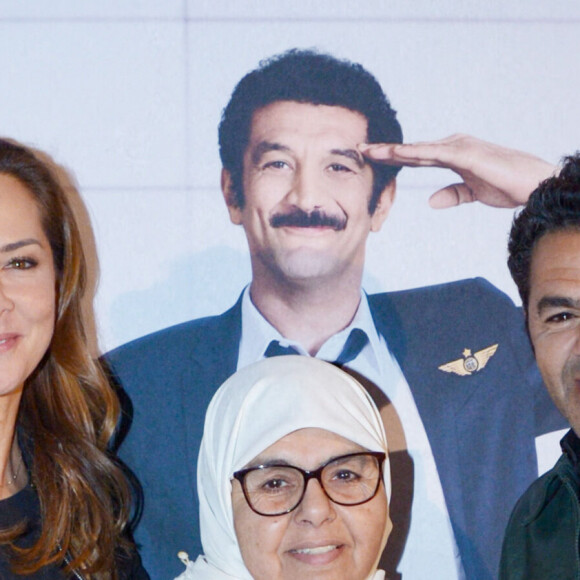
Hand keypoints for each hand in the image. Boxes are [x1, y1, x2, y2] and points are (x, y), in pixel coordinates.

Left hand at [359, 134, 556, 208]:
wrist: (533, 185)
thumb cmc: (507, 186)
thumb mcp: (473, 194)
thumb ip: (452, 194)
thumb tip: (430, 201)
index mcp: (452, 156)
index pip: (415, 157)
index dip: (392, 157)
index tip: (371, 158)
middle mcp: (452, 147)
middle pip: (411, 150)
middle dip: (384, 150)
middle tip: (358, 148)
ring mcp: (458, 147)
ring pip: (417, 149)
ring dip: (391, 149)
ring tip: (367, 149)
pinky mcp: (465, 154)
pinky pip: (433, 153)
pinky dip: (413, 153)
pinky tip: (395, 153)